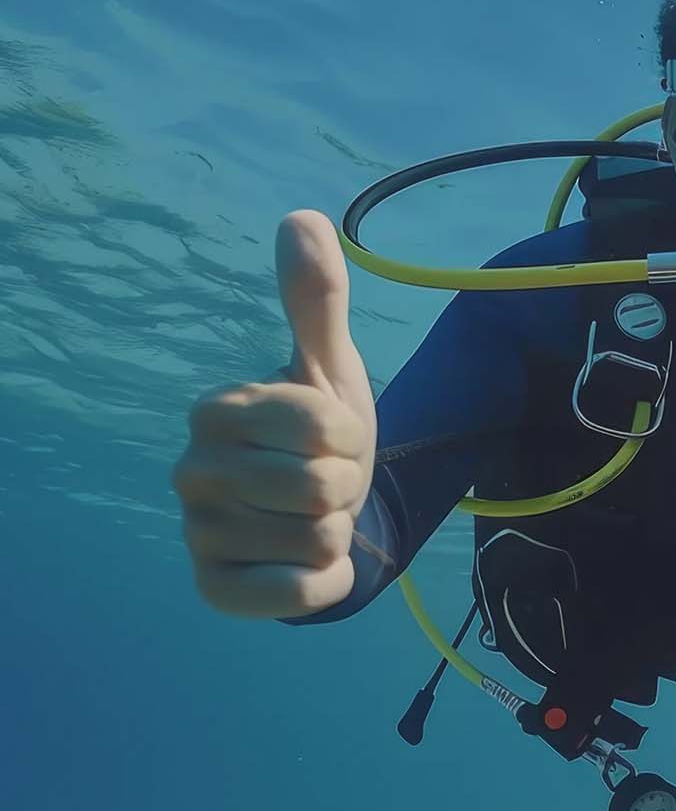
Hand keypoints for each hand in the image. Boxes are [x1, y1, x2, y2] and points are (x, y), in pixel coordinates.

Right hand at [172, 210, 377, 617]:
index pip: (322, 425)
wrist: (324, 516)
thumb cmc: (322, 437)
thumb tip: (303, 219)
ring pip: (318, 537)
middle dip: (345, 485)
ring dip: (335, 532)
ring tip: (311, 519)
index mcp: (215, 411)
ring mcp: (197, 533)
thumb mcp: (329, 368)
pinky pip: (297, 592)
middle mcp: (191, 472)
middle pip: (321, 485)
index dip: (349, 435)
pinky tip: (301, 563)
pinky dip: (321, 581)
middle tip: (324, 482)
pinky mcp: (215, 590)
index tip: (332, 437)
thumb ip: (317, 300)